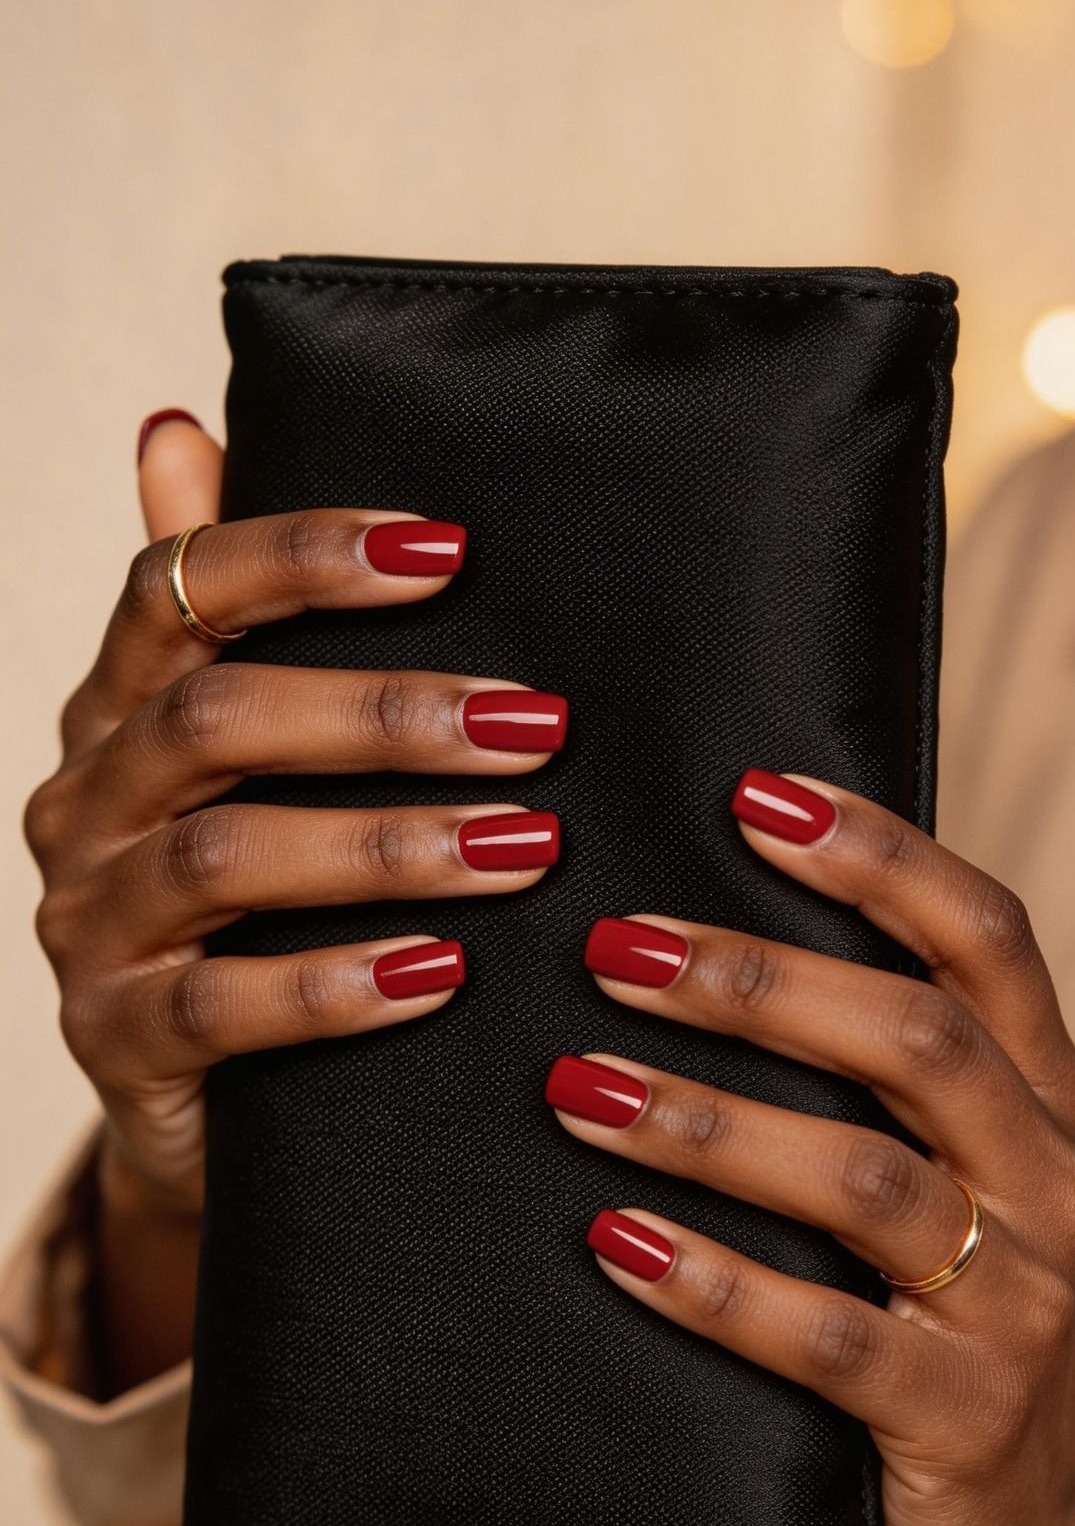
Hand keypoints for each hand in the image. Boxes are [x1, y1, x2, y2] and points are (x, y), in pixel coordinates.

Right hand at [25, 412, 565, 1386]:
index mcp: (121, 704)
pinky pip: (221, 1007)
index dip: (302, 555)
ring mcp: (88, 922)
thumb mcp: (250, 756)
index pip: (181, 588)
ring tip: (526, 847)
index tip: (448, 548)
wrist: (206, 1101)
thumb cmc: (255, 902)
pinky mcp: (115, 1038)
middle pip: (216, 718)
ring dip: (388, 845)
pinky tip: (444, 974)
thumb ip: (230, 612)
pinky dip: (337, 985)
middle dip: (385, 715)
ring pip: (227, 857)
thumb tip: (177, 424)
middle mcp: (86, 797)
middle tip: (537, 724)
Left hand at [547, 768, 1074, 1525]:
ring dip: (709, 1121)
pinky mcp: (957, 1412)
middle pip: (914, 1037)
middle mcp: (1045, 1177)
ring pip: (862, 1178)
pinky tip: (614, 1239)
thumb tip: (686, 933)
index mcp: (1041, 1092)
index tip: (752, 794)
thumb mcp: (941, 1166)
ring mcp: (1014, 1300)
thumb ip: (863, 1066)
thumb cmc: (942, 1299)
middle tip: (613, 949)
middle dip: (759, 980)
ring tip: (578, 1088)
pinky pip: (826, 1338)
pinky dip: (713, 1282)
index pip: (981, 937)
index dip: (877, 857)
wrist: (1028, 1521)